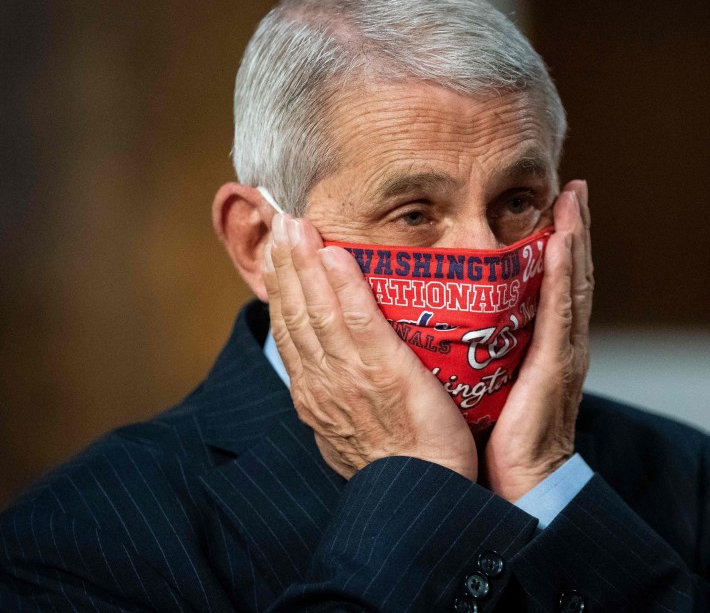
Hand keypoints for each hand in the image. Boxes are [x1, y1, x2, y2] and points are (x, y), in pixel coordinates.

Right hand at [263, 213, 476, 480]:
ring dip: (304, 265)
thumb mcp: (353, 432)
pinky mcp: (383, 373)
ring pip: (317, 311)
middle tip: (280, 222)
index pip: (290, 331)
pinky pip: (358, 322)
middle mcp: (322, 383)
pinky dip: (343, 288)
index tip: (278, 253)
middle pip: (294, 313)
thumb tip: (338, 375)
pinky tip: (334, 256)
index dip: (281, 288)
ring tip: (297, 226)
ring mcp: (348, 377)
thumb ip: (341, 397)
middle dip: (286, 266)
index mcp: (314, 394)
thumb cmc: (401, 465)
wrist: (424, 494)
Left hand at [483, 180, 593, 501]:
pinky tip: (563, 242)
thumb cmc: (496, 440)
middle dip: (576, 229)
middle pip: (571, 275)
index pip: (553, 285)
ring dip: (577, 238)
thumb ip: (483, 353)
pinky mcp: (556, 366)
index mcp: (543, 346)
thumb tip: (453, 329)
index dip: (559, 245)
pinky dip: (565, 274)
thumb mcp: (490, 384)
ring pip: (573, 284)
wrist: (520, 485)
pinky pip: (560, 311)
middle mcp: (561, 343)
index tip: (558, 206)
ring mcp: (564, 353)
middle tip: (575, 188)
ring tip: (575, 199)